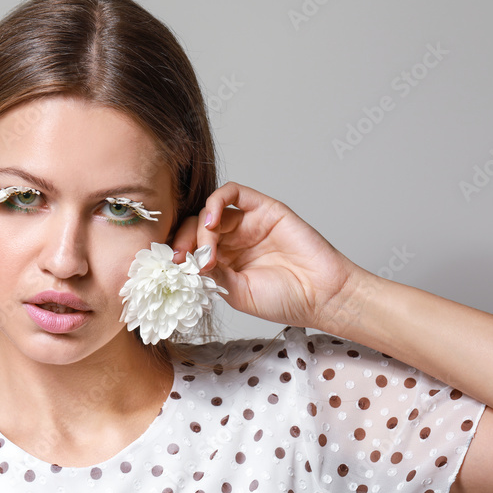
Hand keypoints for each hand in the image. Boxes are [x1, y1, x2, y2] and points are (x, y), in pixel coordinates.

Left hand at [168, 181, 366, 329]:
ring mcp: (248, 223)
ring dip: (199, 228)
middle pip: (195, 228)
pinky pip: (233, 193)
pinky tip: (211, 222)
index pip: (190, 248)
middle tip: (182, 259)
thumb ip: (211, 274)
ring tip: (205, 250)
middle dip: (184, 241)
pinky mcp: (263, 208)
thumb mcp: (237, 292)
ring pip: (209, 212)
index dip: (177, 253)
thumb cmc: (285, 299)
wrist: (322, 295)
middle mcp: (233, 240)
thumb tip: (184, 261)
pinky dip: (215, 202)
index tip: (170, 267)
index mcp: (224, 262)